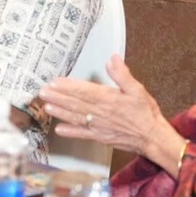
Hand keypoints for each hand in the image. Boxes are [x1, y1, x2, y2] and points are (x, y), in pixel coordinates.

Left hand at [40, 56, 177, 166]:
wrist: (153, 137)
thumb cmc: (146, 113)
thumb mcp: (137, 89)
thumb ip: (122, 75)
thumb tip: (112, 59)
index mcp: (109, 99)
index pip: (85, 91)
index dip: (68, 87)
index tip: (55, 82)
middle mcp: (101, 113)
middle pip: (76, 104)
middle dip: (58, 97)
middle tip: (42, 92)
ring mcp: (99, 126)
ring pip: (76, 117)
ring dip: (60, 112)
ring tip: (46, 106)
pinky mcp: (100, 137)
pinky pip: (83, 134)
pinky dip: (71, 132)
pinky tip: (59, 130)